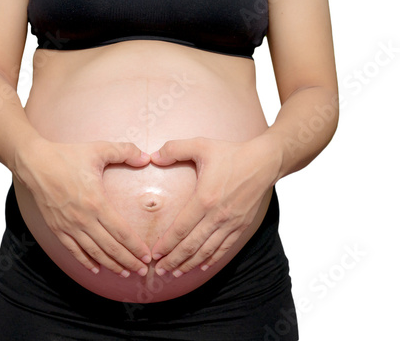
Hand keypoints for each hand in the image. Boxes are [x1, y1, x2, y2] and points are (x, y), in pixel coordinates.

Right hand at [12, 138, 151, 276]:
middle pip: (110, 247)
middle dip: (128, 261)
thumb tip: (146, 158)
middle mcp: (83, 219)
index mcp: (96, 202)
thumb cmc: (67, 155)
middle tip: (142, 272)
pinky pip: (73, 250)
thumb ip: (125, 151)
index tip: (147, 256)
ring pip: (94, 252)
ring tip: (124, 273)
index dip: (135, 246)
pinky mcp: (56, 228)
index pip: (121, 231)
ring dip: (110, 265)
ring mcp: (69, 226)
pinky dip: (85, 261)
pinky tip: (96, 269)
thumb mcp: (99, 149)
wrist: (34, 163)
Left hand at [150, 136, 281, 276]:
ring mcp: (231, 223)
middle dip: (173, 260)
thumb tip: (152, 157)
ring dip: (190, 263)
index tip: (154, 253)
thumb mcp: (201, 145)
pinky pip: (224, 248)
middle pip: (191, 245)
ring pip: (207, 251)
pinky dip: (211, 259)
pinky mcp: (242, 226)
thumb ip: (174, 149)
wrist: (265, 162)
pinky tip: (201, 265)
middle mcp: (218, 215)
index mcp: (205, 198)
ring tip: (176, 272)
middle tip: (160, 270)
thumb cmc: (232, 153)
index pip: (181, 228)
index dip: (166, 244)